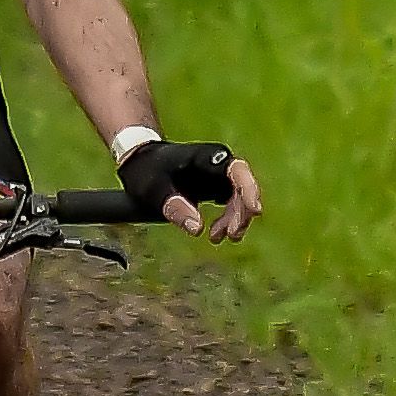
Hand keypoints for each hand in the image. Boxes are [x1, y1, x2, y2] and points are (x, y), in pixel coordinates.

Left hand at [120, 137, 260, 242]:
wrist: (140, 163)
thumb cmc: (146, 171)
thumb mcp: (152, 190)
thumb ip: (173, 206)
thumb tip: (198, 229)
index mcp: (205, 157)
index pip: (236, 170)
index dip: (249, 189)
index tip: (255, 210)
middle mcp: (217, 164)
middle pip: (243, 188)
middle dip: (241, 213)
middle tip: (230, 234)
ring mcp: (218, 175)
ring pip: (239, 199)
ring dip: (235, 219)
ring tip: (216, 238)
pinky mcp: (215, 187)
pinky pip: (231, 204)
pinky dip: (227, 220)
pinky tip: (216, 234)